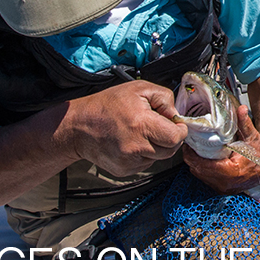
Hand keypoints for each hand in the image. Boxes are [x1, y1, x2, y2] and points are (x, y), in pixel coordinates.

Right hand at [55, 81, 187, 176]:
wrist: (79, 125)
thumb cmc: (107, 105)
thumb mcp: (139, 89)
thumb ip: (164, 97)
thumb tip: (176, 114)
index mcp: (141, 125)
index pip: (176, 137)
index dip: (180, 130)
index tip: (176, 124)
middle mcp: (135, 147)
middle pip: (170, 150)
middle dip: (170, 138)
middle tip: (158, 126)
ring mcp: (129, 162)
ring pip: (159, 158)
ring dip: (156, 146)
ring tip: (141, 132)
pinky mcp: (123, 170)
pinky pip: (145, 164)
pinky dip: (144, 154)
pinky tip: (132, 142)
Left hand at [183, 104, 259, 192]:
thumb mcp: (254, 137)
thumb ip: (244, 123)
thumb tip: (240, 109)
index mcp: (232, 171)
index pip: (203, 165)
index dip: (192, 154)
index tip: (188, 144)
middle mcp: (226, 183)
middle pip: (198, 171)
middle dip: (192, 158)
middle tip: (189, 144)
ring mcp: (225, 188)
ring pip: (201, 176)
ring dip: (196, 164)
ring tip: (195, 150)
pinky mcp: (224, 189)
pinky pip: (207, 179)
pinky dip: (203, 170)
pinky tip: (204, 159)